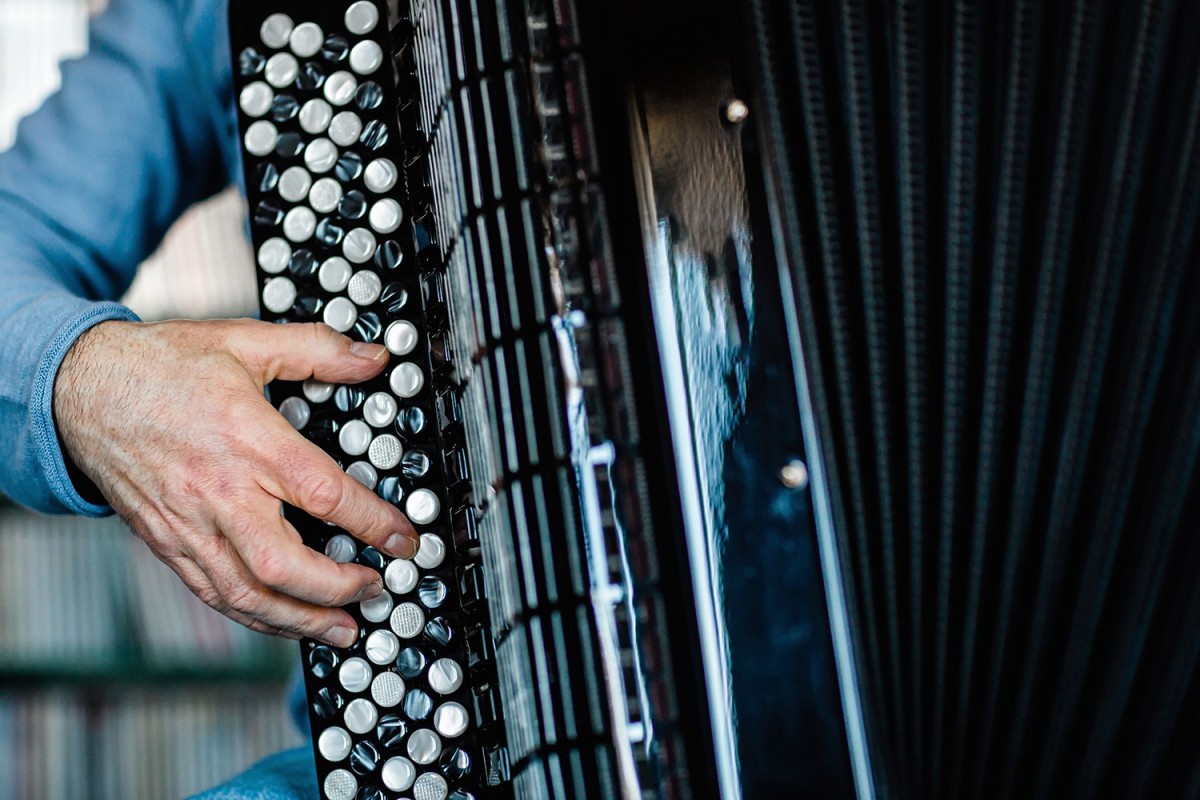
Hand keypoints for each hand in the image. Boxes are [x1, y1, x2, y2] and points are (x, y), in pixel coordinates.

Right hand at [53, 319, 418, 646]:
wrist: (79, 389)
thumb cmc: (161, 366)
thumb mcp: (245, 339)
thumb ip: (316, 349)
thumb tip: (372, 357)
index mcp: (247, 438)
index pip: (322, 494)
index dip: (373, 523)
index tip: (405, 540)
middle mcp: (218, 490)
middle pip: (282, 563)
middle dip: (337, 588)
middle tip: (376, 589)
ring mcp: (189, 523)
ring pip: (246, 592)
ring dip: (300, 620)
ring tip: (342, 629)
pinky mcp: (167, 542)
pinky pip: (213, 593)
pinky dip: (254, 616)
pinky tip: (284, 622)